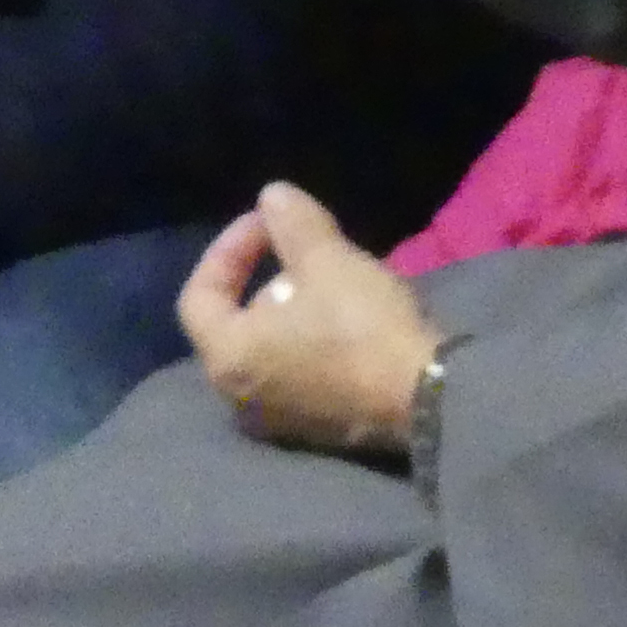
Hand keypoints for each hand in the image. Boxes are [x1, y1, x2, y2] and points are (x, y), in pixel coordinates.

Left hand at [175, 182, 437, 457]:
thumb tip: (272, 196)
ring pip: (271, 349)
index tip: (268, 224)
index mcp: (228, 358)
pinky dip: (311, 341)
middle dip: (269, 279)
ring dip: (294, 310)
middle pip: (237, 323)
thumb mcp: (328, 260)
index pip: (199, 295)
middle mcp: (241, 397)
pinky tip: (351, 319)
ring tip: (335, 281)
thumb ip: (291, 223)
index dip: (229, 248)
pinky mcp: (315, 430)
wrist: (426, 398)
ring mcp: (278, 420)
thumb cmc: (362, 327)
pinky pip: (298, 374)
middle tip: (307, 254)